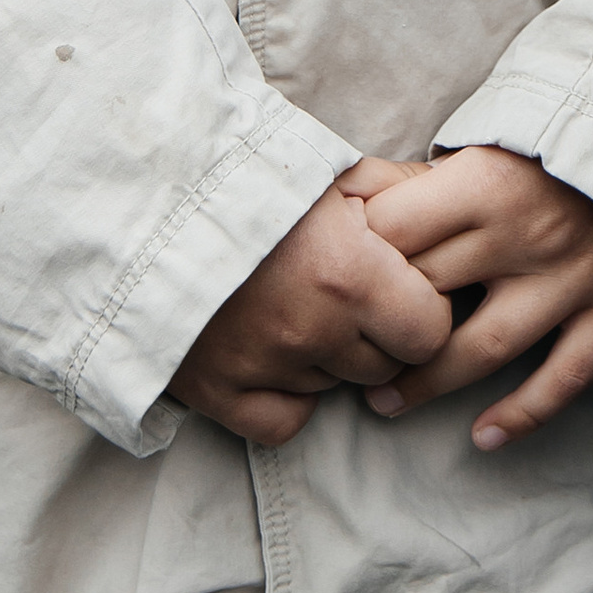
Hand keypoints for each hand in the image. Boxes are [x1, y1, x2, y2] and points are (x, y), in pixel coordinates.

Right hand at [169, 179, 452, 445]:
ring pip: (335, 387)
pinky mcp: (218, 392)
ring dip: (331, 358)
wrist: (145, 200)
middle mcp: (313, 331)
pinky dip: (290, 398)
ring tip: (301, 307)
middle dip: (380, 334)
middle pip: (386, 365)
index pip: (429, 331)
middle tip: (352, 296)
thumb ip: (397, 188)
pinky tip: (280, 357)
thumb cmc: (248, 178)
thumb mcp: (331, 170)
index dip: (424, 309)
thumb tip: (447, 193)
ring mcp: (264, 367)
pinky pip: (283, 422)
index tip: (402, 287)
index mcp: (350, 275)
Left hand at [359, 147, 592, 447]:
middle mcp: (529, 233)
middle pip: (426, 294)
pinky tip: (482, 437)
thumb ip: (431, 178)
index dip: (356, 257)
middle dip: (378, 326)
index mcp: (490, 179)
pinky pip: (562, 380)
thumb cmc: (564, 143)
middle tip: (342, 351)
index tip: (334, 278)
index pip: (392, 232)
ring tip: (383, 402)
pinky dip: (521, 415)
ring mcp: (575, 280)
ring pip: (480, 350)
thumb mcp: (495, 141)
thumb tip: (348, 204)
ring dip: (423, 384)